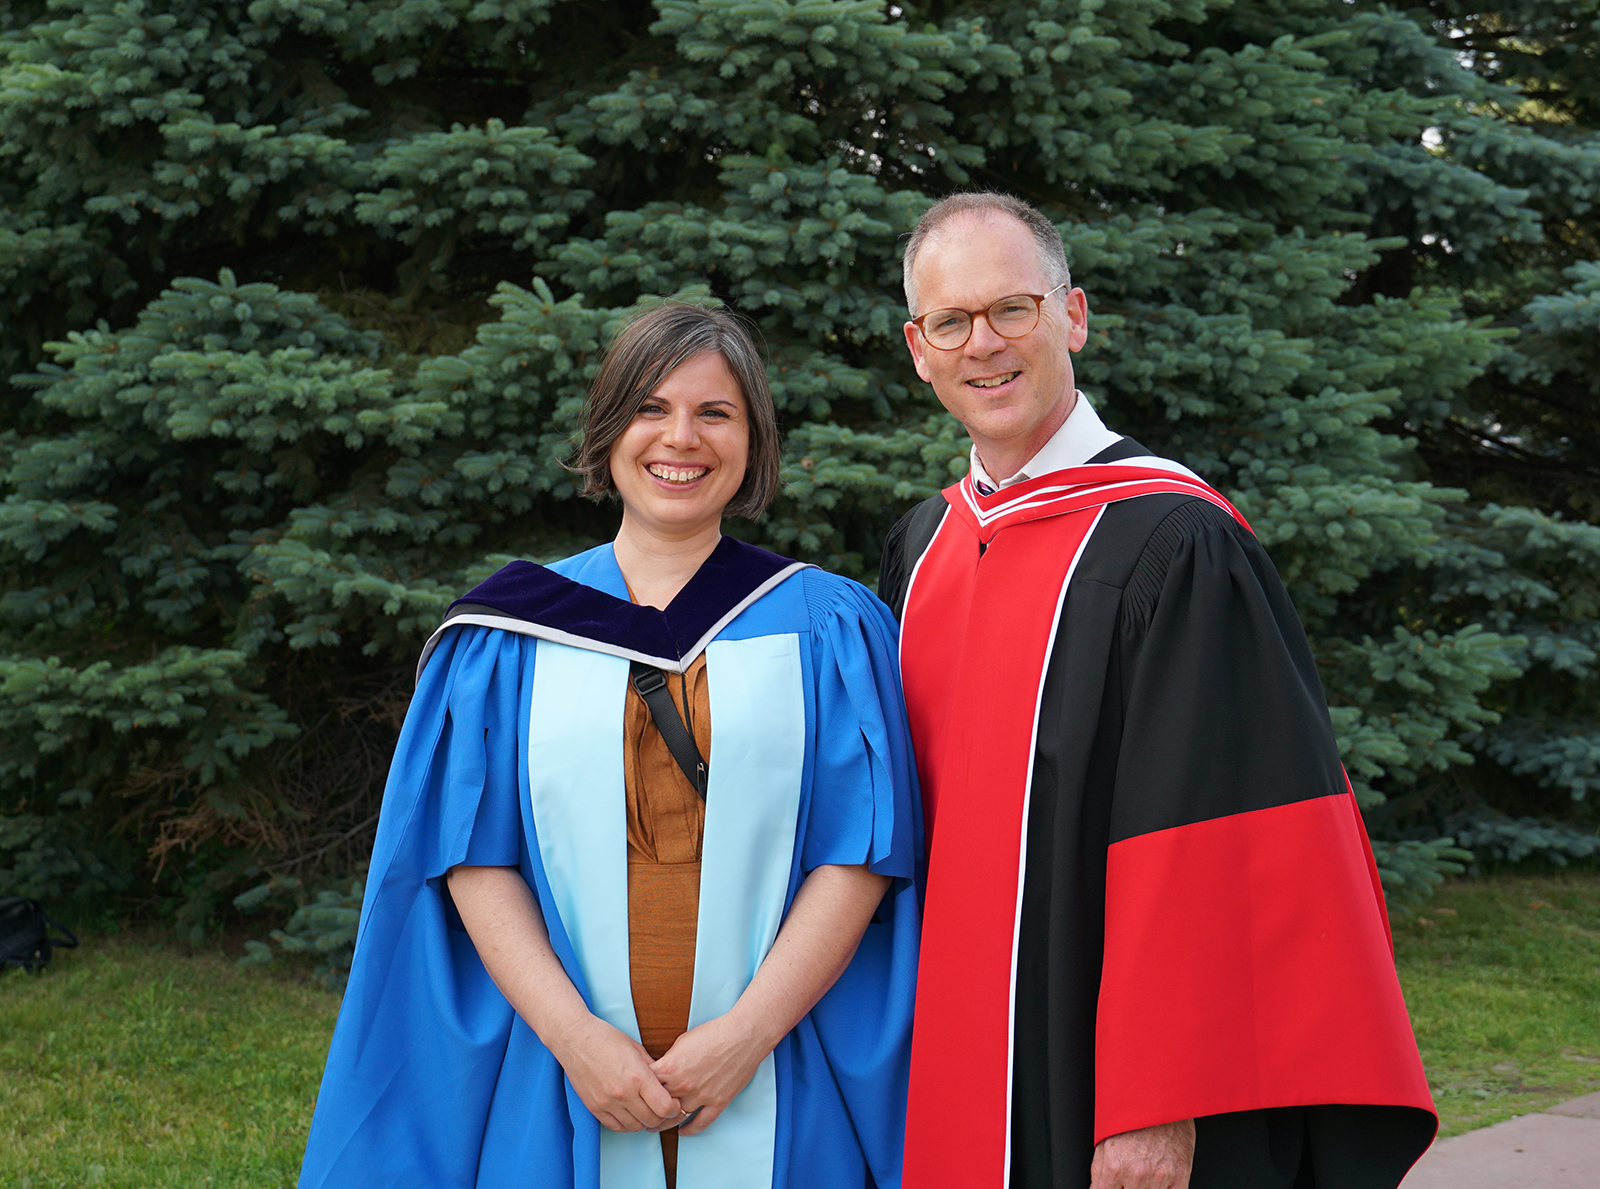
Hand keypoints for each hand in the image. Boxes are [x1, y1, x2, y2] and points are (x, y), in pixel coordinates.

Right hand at [549, 1013, 681, 1132]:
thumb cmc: (607, 1039)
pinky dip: (627, 1124)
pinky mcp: (595, 1108)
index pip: (665, 1107)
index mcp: (638, 1076)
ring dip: (644, 1121)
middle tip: (661, 1108)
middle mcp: (623, 1093)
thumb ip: (654, 1069)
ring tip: (645, 1110)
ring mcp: (607, 1103)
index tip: (673, 1103)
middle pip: (652, 1120)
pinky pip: (616, 1127)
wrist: (575, 1039)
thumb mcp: (637, 1048)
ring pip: (635, 1127)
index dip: (674, 1108)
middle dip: (661, 1116)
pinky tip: (629, 1113)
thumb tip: (667, 1084)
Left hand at [650, 1012, 770, 1136]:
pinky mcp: (718, 1102)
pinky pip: (701, 1123)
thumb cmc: (714, 1032)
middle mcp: (683, 1084)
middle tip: (642, 1114)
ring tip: (656, 1125)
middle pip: (657, 1105)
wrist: (743, 1035)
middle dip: (648, 1109)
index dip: (640, 1089)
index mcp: (671, 1067)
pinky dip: (690, 1129)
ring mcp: (701, 1096)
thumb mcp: (682, 1041)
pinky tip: (682, 1131)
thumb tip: (660, 1072)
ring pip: (677, 1118)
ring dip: (666, 1122)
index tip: (637, 1093)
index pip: (646, 1085)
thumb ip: (668, 1060)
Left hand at [1089, 1119, 1194, 1188]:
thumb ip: (1098, 1172)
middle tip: (1130, 1174)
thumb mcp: (1105, 1140)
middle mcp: (1137, 1175)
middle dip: (1127, 1188)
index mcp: (1115, 1166)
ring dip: (1146, 1188)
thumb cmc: (1133, 1115)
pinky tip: (1160, 1179)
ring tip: (1145, 1170)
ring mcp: (1159, 1177)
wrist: (1162, 1097)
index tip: (1115, 1185)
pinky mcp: (1180, 1175)